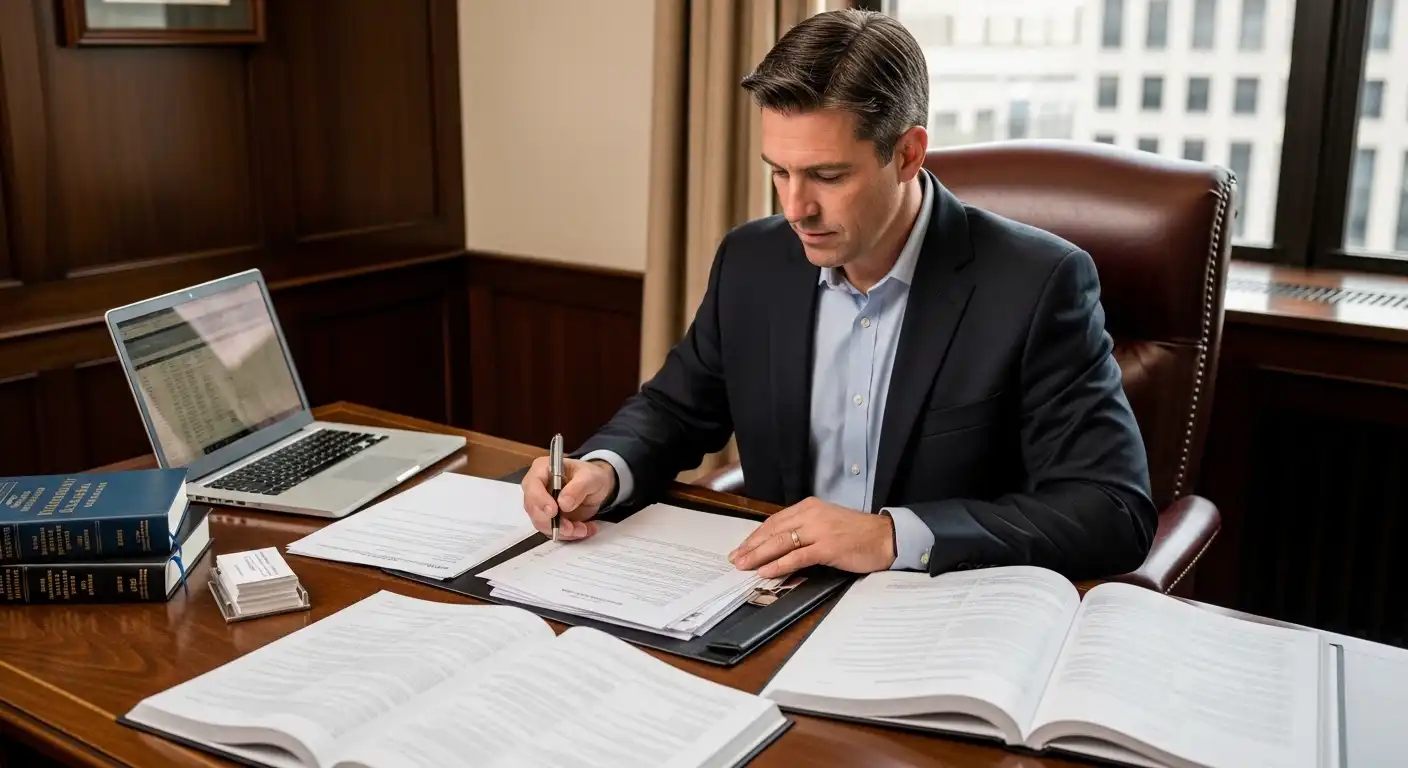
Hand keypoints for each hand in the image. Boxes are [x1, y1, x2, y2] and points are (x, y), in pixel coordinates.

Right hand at [520, 457, 616, 540]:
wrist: (597, 487)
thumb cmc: (591, 476)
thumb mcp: (590, 477)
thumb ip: (578, 487)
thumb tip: (563, 503)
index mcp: (542, 469)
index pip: (532, 485)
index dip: (539, 500)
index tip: (554, 511)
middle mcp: (537, 487)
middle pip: (532, 508)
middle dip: (551, 522)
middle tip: (571, 528)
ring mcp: (541, 505)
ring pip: (542, 524)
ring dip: (562, 531)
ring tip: (583, 529)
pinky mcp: (548, 519)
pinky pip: (552, 531)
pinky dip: (568, 535)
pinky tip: (584, 529)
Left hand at [727, 497, 895, 578]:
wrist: (885, 537)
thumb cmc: (856, 533)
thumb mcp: (825, 523)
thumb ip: (804, 530)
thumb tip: (778, 546)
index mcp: (808, 507)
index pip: (774, 521)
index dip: (755, 536)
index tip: (741, 548)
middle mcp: (811, 515)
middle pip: (773, 530)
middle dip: (751, 546)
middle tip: (735, 559)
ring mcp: (819, 530)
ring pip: (781, 542)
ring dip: (759, 555)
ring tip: (744, 566)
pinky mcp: (828, 547)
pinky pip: (797, 556)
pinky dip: (779, 564)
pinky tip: (766, 571)